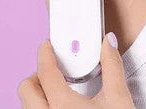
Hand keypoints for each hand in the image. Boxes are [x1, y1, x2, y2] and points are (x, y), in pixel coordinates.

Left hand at [18, 33, 134, 107]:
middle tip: (52, 73)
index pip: (45, 71)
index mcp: (63, 106)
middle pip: (26, 90)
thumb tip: (108, 43)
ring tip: (57, 95)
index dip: (45, 54)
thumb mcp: (119, 100)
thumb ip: (112, 66)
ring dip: (37, 97)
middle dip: (36, 77)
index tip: (46, 46)